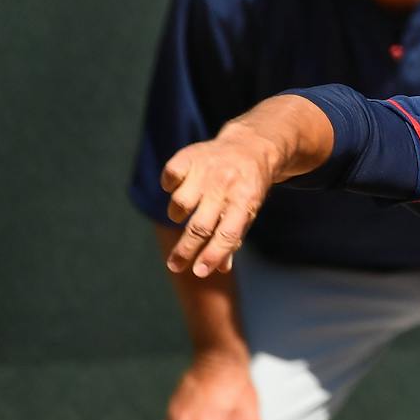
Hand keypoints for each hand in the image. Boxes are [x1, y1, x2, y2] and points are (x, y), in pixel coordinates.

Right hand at [161, 121, 279, 277]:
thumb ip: (233, 238)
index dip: (213, 255)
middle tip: (174, 266)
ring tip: (182, 216)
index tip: (198, 272)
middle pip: (201, 225)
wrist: (250, 147)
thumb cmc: (247, 188)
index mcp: (245, 201)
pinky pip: (170, 176)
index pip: (228, 234)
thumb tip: (220, 269)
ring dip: (177, 215)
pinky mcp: (190, 156)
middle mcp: (225, 185)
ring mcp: (207, 170)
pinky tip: (178, 188)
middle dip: (185, 250)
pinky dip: (169, 186)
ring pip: (181, 203)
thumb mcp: (248, 211)